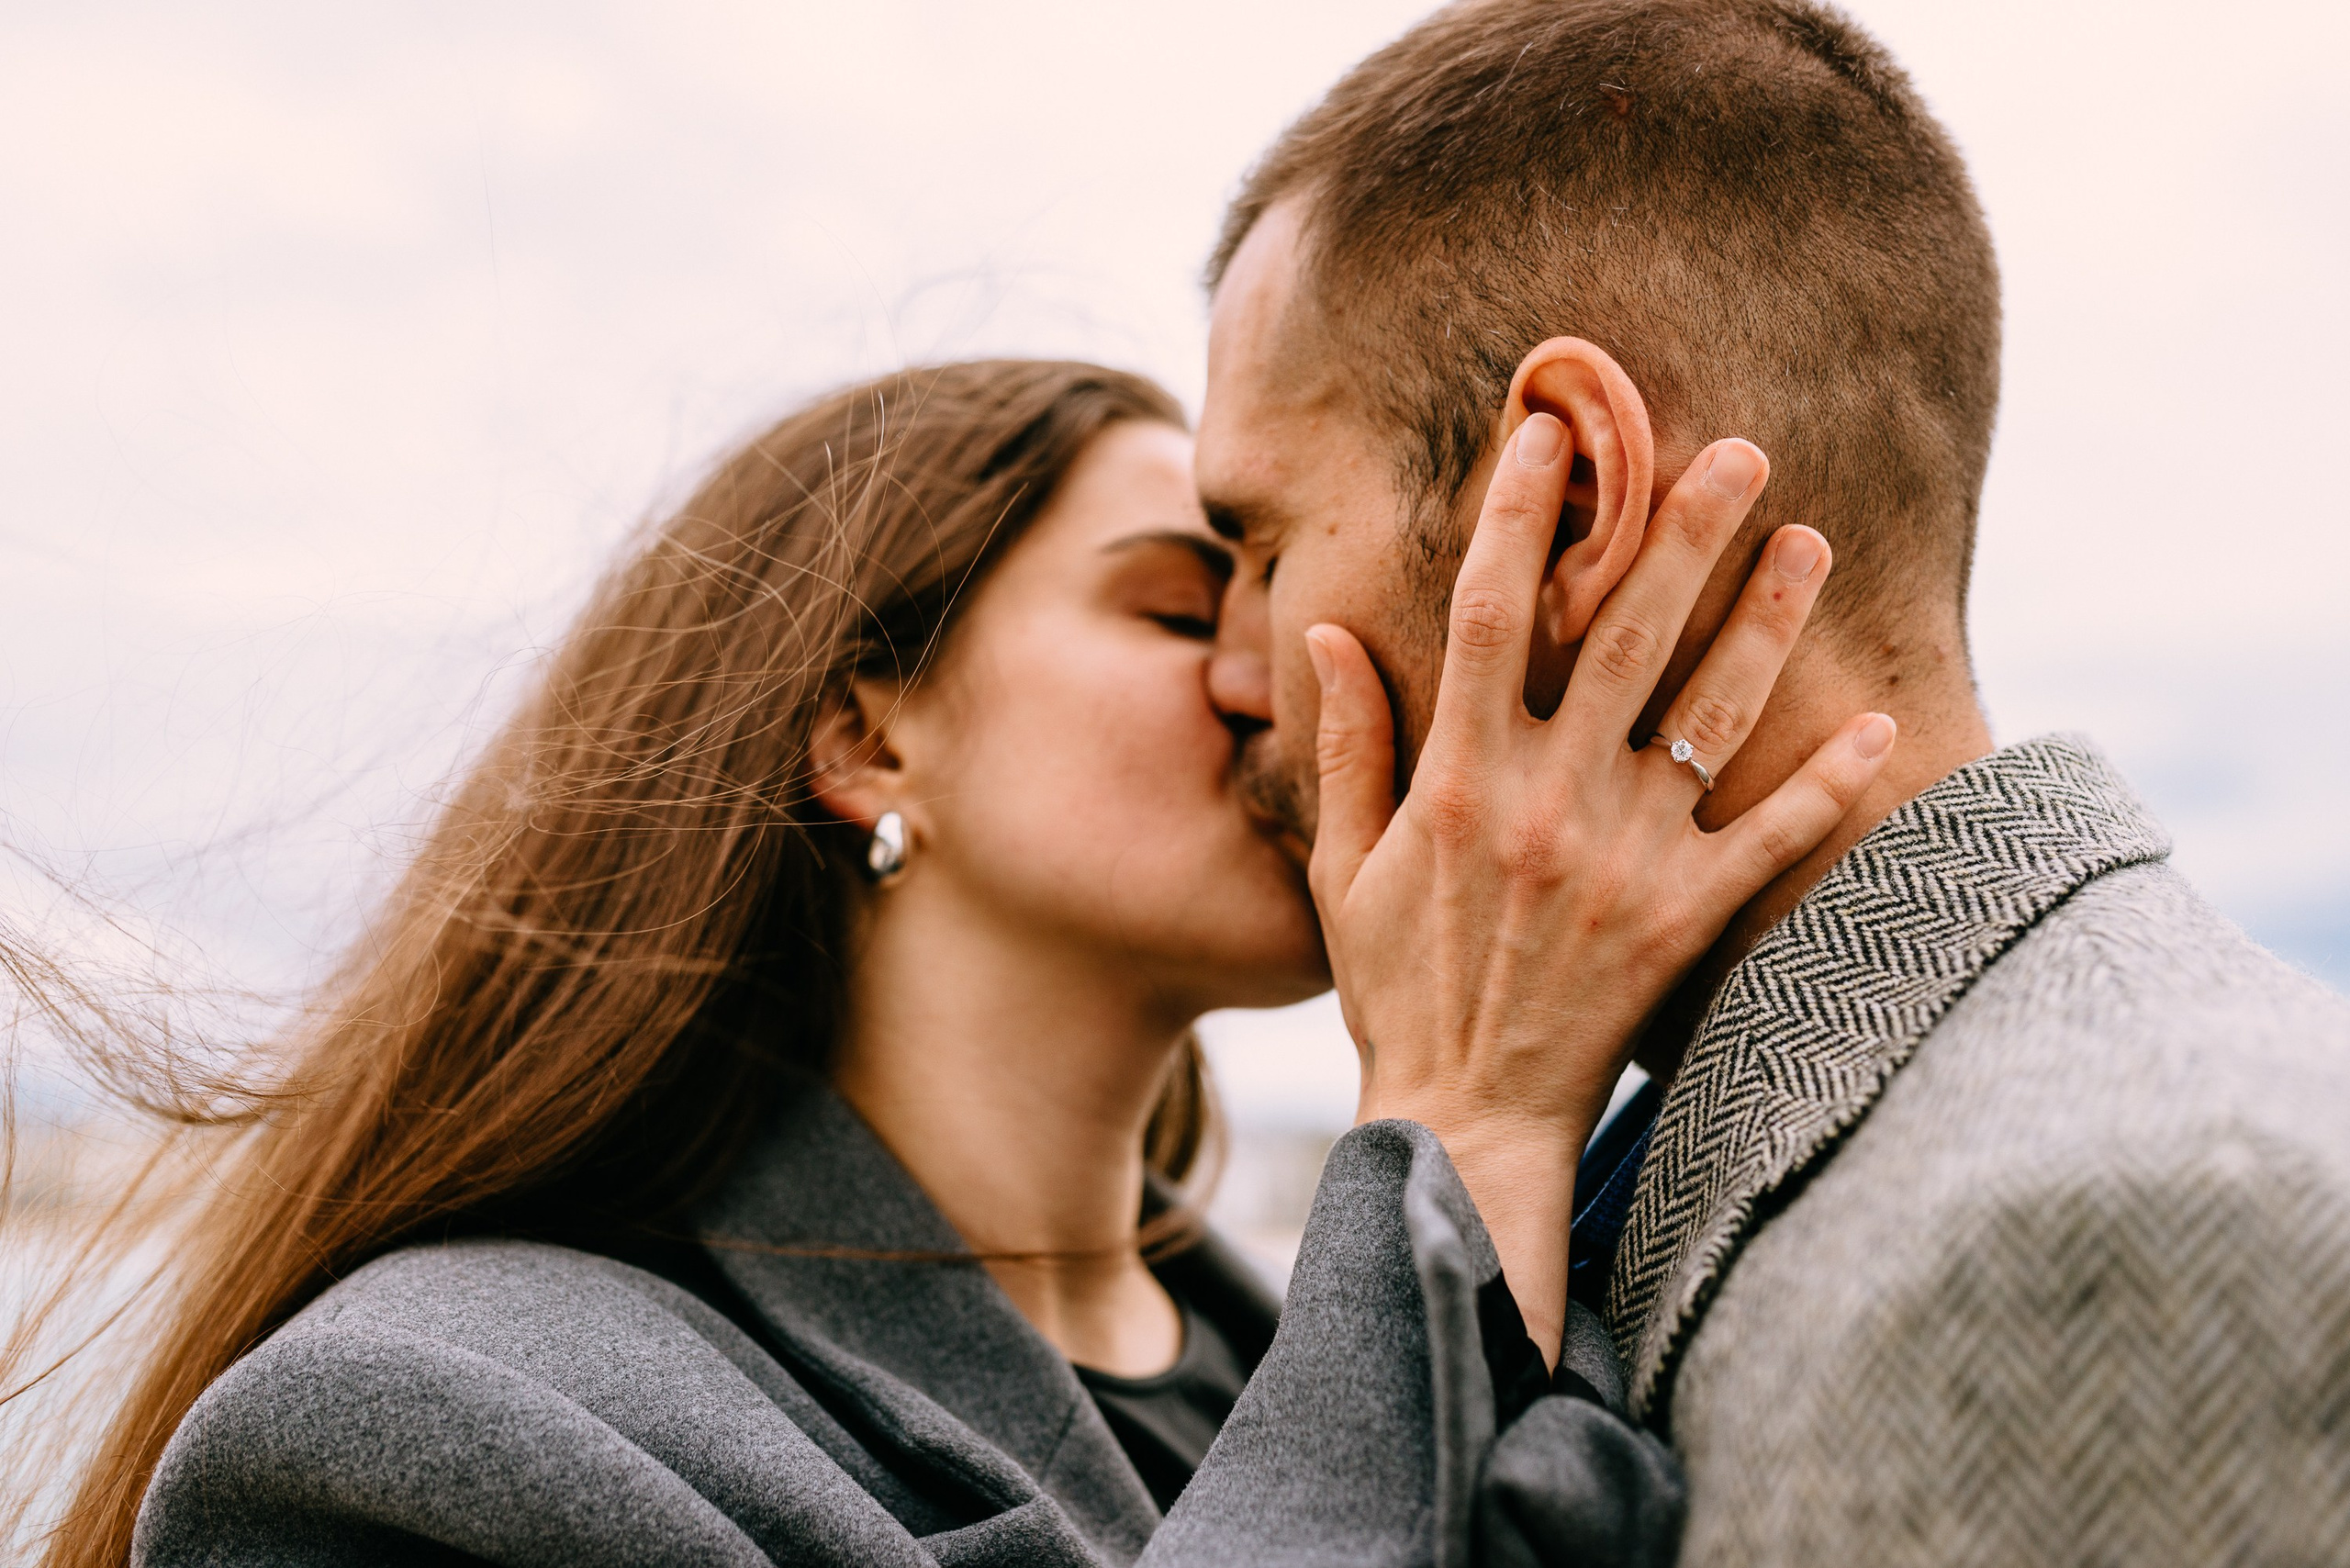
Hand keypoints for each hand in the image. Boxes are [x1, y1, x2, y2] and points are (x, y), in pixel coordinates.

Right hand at [1306, 414, 1895, 1361]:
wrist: (1465, 1116)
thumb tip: (1329, 632)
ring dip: (1766, 622)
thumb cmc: (1398, 988)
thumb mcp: (1343, 868)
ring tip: (1812, 543)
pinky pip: (1770, 839)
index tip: (1551, 433)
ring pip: (1711, 714)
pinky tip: (1877, 729)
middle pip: (1625, 635)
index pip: (1492, 615)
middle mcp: (1546, 801)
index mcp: (1458, 779)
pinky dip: (1827, 784)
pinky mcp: (1683, 921)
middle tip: (1743, 449)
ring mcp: (1624, 860)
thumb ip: (1352, 746)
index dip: (1520, 515)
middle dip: (1683, 532)